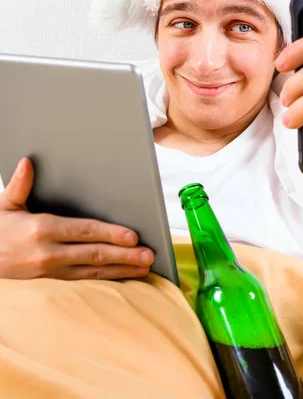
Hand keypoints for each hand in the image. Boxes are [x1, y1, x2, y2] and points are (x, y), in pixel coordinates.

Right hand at [0, 157, 153, 279]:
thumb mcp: (5, 206)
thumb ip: (19, 185)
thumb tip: (26, 163)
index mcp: (42, 229)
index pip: (84, 231)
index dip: (109, 234)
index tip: (131, 236)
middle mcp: (49, 252)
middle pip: (93, 254)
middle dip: (124, 255)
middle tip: (148, 254)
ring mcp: (52, 269)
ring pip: (93, 271)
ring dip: (121, 269)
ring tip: (144, 266)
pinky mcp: (54, 279)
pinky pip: (85, 279)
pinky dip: (106, 278)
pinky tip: (124, 275)